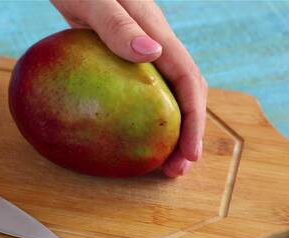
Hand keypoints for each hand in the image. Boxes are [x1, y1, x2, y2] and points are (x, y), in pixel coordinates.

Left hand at [51, 0, 206, 176]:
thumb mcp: (94, 0)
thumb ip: (118, 25)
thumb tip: (152, 54)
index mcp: (155, 30)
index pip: (187, 80)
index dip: (194, 119)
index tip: (189, 155)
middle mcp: (155, 41)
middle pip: (185, 92)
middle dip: (187, 132)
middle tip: (175, 170)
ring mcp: (141, 48)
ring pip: (167, 92)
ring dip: (169, 127)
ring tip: (160, 161)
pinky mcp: (123, 53)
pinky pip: (142, 89)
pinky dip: (145, 115)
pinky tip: (131, 133)